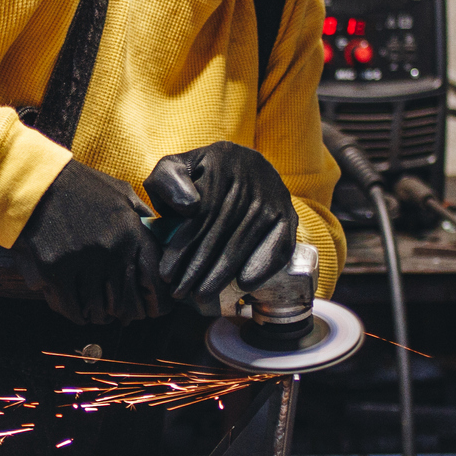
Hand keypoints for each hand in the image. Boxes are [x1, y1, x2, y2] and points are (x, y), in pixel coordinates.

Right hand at [12, 160, 164, 324]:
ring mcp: (83, 261)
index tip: (140, 304)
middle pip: (122, 298)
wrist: (35, 182)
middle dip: (117, 309)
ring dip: (95, 314)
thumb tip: (156, 229)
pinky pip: (70, 307)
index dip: (146, 297)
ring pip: (97, 307)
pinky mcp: (55, 270)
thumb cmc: (77, 186)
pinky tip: (75, 310)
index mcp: (129, 232)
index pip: (149, 278)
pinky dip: (74, 313)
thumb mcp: (119, 191)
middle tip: (111, 311)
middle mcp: (110, 249)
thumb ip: (140, 213)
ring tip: (93, 313)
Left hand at [143, 142, 295, 302]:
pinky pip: (278, 245)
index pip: (201, 212)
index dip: (183, 246)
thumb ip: (167, 181)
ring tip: (201, 295)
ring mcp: (274, 196)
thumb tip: (189, 206)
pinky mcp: (288, 215)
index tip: (167, 273)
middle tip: (180, 292)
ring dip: (222, 274)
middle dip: (198, 266)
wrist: (242, 168)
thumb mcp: (174, 170)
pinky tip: (243, 284)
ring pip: (245, 240)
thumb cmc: (197, 179)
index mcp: (221, 160)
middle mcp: (252, 176)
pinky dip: (262, 266)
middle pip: (222, 230)